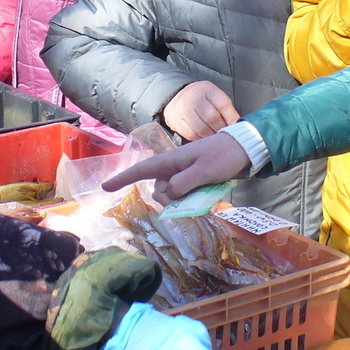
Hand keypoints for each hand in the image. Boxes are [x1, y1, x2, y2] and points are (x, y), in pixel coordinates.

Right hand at [102, 132, 249, 202]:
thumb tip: (166, 195)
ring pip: (172, 194)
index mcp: (171, 160)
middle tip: (194, 193)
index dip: (122, 178)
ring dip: (182, 199)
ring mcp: (184, 173)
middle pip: (159, 189)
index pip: (142, 170)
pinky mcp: (194, 179)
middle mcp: (174, 167)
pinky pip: (184, 194)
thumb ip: (182, 184)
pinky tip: (203, 196)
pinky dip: (190, 198)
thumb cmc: (223, 156)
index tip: (105, 187)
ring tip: (204, 192)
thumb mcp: (203, 172)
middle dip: (169, 198)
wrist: (245, 149)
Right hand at [162, 81, 239, 140]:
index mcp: (207, 89)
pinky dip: (200, 139)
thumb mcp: (214, 98)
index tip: (237, 127)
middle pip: (212, 117)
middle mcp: (193, 97)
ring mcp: (182, 109)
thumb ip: (226, 110)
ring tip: (217, 138)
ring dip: (212, 136)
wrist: (179, 98)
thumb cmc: (203, 100)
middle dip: (221, 128)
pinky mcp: (175, 120)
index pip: (223, 103)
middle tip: (227, 135)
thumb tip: (238, 126)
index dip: (231, 117)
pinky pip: (191, 134)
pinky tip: (205, 139)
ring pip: (201, 128)